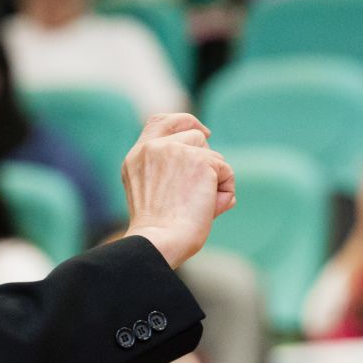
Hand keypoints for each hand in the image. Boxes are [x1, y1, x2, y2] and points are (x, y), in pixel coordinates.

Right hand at [121, 113, 235, 267]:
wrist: (159, 241)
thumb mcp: (150, 192)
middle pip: (195, 135)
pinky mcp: (200, 160)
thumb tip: (215, 167)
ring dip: (214, 179)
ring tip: (199, 206)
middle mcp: (154, 148)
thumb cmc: (157, 232)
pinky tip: (208, 208)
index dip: (184, 122)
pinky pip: (226, 170)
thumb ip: (167, 172)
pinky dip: (224, 191)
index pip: (160, 121)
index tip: (203, 132)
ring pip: (213, 155)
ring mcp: (176, 150)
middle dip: (206, 159)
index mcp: (137, 156)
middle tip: (202, 190)